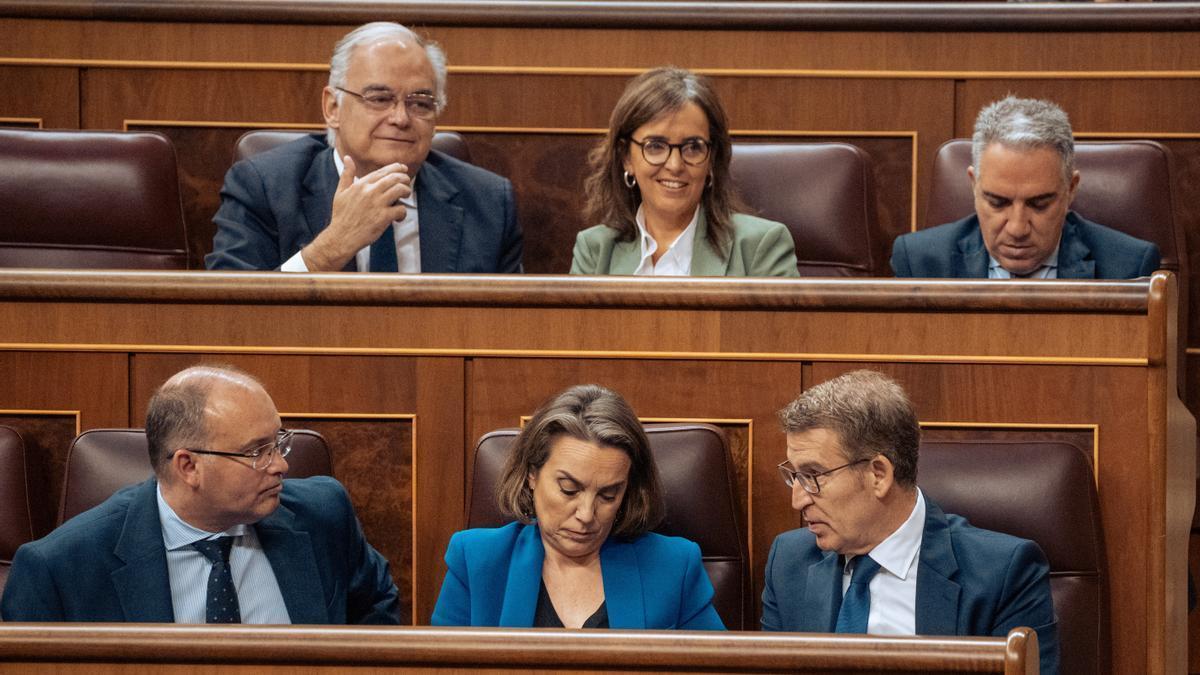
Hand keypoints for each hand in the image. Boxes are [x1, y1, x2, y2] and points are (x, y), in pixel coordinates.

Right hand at [301, 155, 411, 270]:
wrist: (341, 237)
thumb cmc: (341, 216)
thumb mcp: (340, 192)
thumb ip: (347, 174)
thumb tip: (348, 158)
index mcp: (361, 184)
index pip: (383, 171)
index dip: (396, 168)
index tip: (403, 168)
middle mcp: (370, 191)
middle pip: (394, 178)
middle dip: (404, 178)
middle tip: (407, 182)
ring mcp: (377, 204)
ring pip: (400, 190)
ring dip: (406, 192)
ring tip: (406, 196)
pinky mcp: (383, 217)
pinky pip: (400, 209)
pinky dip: (403, 213)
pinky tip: (398, 217)